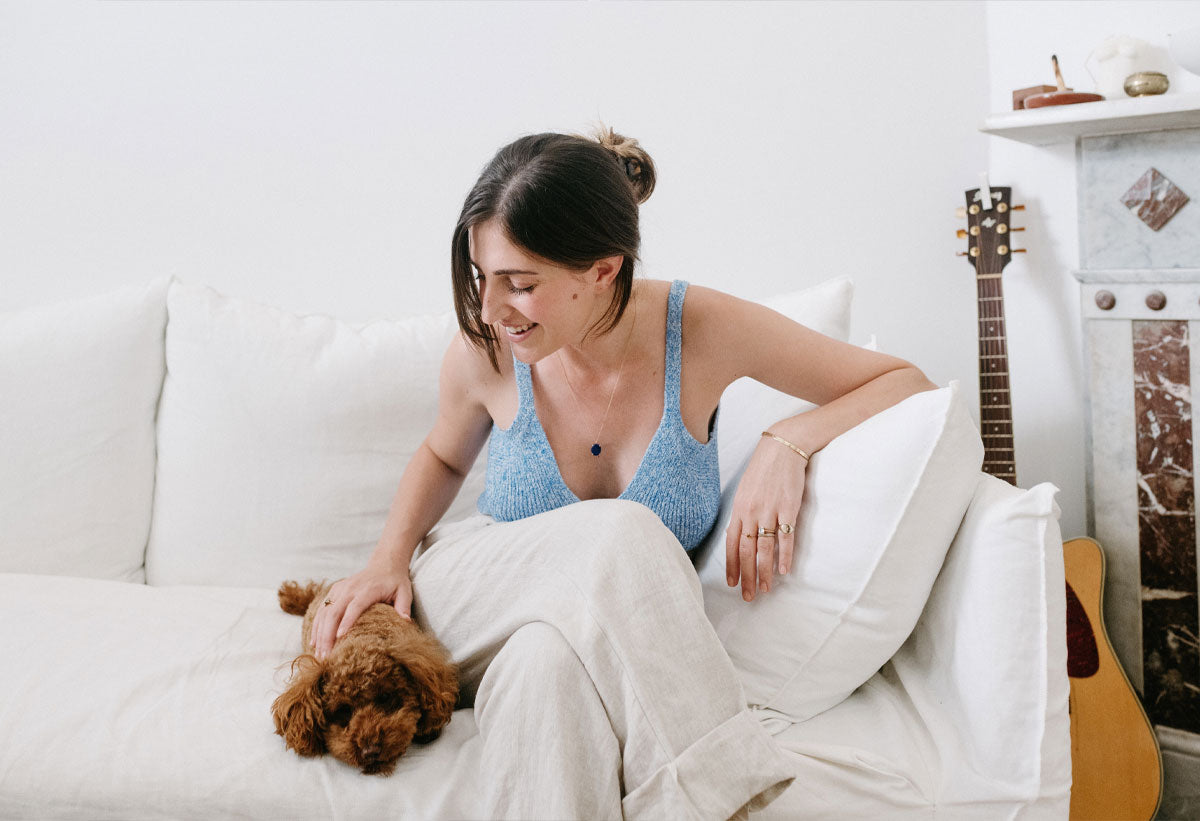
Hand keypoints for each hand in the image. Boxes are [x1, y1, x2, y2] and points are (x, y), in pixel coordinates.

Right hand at [309, 562, 412, 659]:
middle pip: (334, 612)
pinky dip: (316, 627)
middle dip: (327, 635)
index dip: (347, 621)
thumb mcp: (405, 592)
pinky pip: (321, 610)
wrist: (384, 564)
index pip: (355, 606)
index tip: (340, 637)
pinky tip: (314, 643)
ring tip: (319, 655)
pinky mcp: (333, 591)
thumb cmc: (395, 582)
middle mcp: (350, 588)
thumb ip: (404, 606)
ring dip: (319, 634)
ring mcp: (340, 589)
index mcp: (368, 589)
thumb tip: (406, 622)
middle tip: (326, 657)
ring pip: (324, 612)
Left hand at [724, 435, 806, 601]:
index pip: (731, 543)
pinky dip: (784, 555)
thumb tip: (741, 534)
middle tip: (747, 597)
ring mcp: (769, 511)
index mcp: (738, 509)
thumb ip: (743, 513)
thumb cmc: (764, 469)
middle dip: (746, 576)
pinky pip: (785, 537)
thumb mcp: (746, 490)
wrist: (782, 448)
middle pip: (746, 551)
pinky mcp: (787, 508)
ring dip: (764, 572)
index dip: (731, 565)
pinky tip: (784, 571)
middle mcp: (750, 512)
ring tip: (764, 589)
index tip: (732, 584)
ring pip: (764, 549)